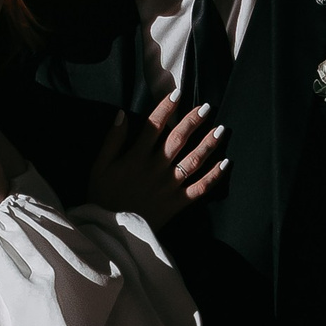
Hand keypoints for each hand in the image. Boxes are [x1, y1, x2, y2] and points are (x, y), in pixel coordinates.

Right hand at [87, 94, 226, 228]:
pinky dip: (214, 176)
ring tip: (221, 129)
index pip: (153, 125)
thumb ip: (112, 140)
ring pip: (193, 160)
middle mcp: (156, 168)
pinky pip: (200, 188)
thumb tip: (121, 114)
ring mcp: (169, 186)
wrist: (111, 232)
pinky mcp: (177, 203)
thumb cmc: (103, 197)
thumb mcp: (99, 167)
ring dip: (209, 144)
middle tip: (206, 107)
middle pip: (178, 139)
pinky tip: (226, 163)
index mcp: (136, 157)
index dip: (166, 107)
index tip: (177, 93)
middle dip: (193, 121)